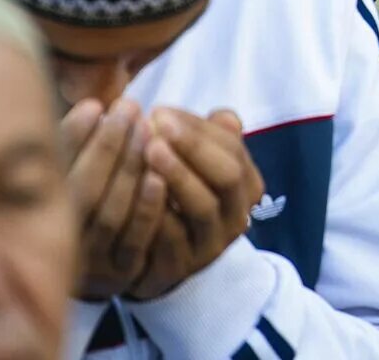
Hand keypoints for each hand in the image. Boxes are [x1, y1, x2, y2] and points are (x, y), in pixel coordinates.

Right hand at [62, 98, 167, 300]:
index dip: (73, 137)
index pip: (54, 171)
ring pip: (110, 214)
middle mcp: (58, 241)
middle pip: (83, 191)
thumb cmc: (85, 198)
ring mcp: (91, 260)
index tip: (94, 104)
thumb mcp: (70, 170)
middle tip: (130, 107)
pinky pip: (136, 241)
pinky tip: (160, 177)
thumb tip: (93, 105)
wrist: (95, 264)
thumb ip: (73, 144)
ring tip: (148, 130)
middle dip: (108, 146)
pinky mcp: (122, 274)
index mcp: (35, 211)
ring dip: (130, 170)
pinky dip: (147, 208)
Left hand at [128, 109, 264, 300]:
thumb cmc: (174, 198)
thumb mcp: (195, 165)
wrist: (154, 262)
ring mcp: (210, 245)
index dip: (198, 128)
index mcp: (246, 185)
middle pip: (226, 176)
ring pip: (201, 207)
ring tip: (147, 149)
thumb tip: (223, 117)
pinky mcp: (181, 268)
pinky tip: (132, 190)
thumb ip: (207, 138)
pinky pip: (170, 240)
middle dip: (193, 146)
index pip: (233, 149)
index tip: (160, 110)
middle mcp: (236, 216)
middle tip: (155, 123)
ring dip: (176, 175)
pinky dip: (154, 212)